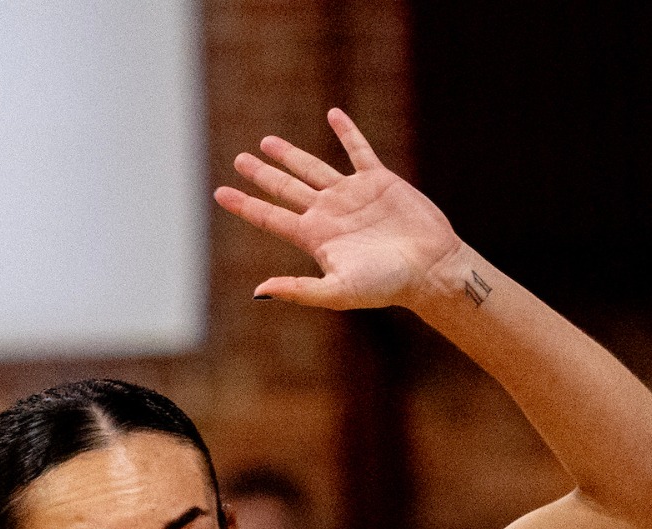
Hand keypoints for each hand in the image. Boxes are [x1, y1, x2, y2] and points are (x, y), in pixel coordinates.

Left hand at [214, 109, 464, 312]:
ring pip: (313, 168)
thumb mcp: (338, 292)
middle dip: (262, 175)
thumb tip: (259, 291)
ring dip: (291, 155)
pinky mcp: (379, 181)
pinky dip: (347, 132)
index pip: (270, 217)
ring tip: (267, 142)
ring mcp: (352, 195)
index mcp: (315, 237)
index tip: (220, 193)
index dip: (245, 204)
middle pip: (286, 189)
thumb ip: (299, 290)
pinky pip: (359, 151)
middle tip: (239, 159)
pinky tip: (334, 115)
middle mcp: (329, 213)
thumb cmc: (387, 285)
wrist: (430, 269)